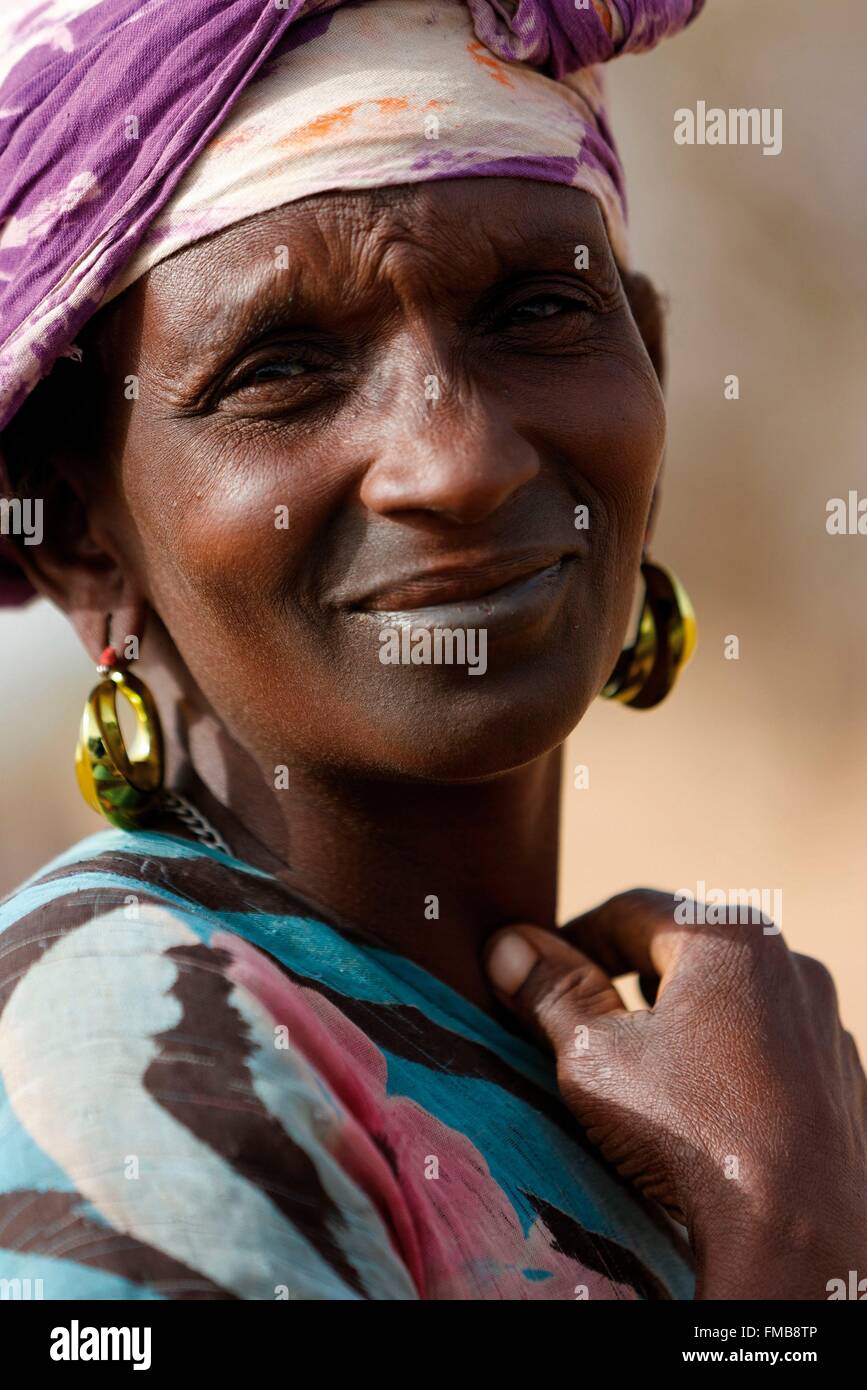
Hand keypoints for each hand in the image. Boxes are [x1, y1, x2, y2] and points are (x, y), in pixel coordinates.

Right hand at [484, 889, 866, 1299]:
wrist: (796, 1233)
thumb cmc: (689, 1132)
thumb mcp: (595, 1055)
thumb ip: (551, 992)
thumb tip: (508, 944)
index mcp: (728, 938)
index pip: (629, 911)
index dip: (572, 939)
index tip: (539, 978)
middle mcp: (789, 963)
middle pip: (683, 951)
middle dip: (626, 981)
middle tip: (580, 1026)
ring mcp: (823, 1021)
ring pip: (730, 999)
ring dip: (680, 1020)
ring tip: (637, 1071)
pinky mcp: (840, 1075)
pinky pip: (768, 1044)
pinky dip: (727, 1058)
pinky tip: (700, 1107)